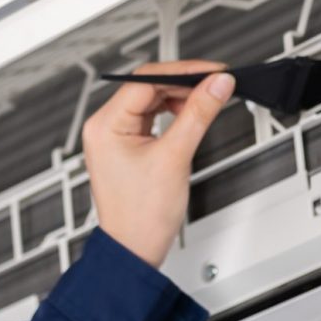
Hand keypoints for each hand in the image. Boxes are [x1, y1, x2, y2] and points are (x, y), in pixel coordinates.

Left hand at [79, 59, 235, 268]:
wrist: (135, 249)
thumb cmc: (141, 216)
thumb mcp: (175, 157)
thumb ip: (199, 114)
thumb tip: (216, 85)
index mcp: (105, 124)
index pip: (146, 79)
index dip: (183, 72)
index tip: (212, 71)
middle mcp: (104, 126)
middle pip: (148, 86)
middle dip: (184, 83)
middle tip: (216, 84)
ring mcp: (114, 136)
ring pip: (151, 100)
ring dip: (180, 98)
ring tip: (206, 102)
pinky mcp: (126, 146)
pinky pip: (151, 117)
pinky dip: (173, 113)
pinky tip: (190, 116)